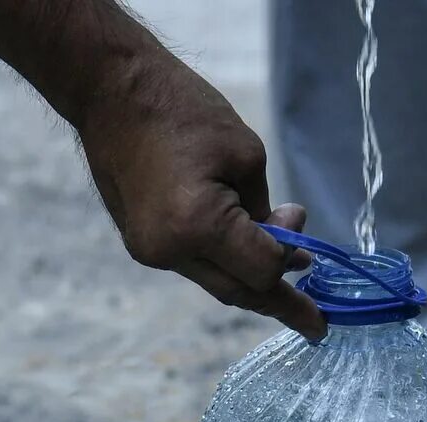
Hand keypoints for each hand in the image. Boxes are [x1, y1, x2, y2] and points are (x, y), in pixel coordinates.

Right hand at [75, 59, 326, 340]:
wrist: (111, 93)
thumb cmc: (183, 111)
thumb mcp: (245, 154)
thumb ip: (266, 211)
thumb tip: (286, 245)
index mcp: (197, 225)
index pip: (262, 269)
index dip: (291, 256)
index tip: (305, 229)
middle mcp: (169, 250)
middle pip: (239, 292)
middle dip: (280, 304)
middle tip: (315, 322)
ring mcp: (150, 252)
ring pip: (216, 283)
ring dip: (252, 280)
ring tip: (289, 271)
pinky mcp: (141, 245)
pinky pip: (195, 266)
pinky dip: (224, 263)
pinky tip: (244, 248)